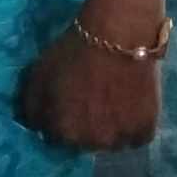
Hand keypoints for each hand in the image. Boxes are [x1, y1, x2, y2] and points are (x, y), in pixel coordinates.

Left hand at [16, 25, 159, 153]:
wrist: (118, 33)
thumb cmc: (75, 52)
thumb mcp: (38, 77)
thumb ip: (32, 109)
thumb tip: (36, 128)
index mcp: (63, 133)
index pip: (56, 139)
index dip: (61, 120)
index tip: (68, 103)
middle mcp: (90, 144)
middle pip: (84, 143)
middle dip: (85, 127)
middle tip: (92, 100)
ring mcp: (119, 140)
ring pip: (111, 143)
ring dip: (110, 130)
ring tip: (114, 102)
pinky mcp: (144, 131)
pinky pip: (136, 138)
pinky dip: (134, 126)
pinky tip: (131, 105)